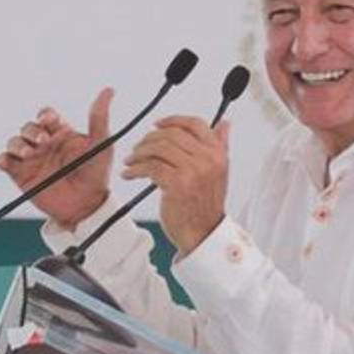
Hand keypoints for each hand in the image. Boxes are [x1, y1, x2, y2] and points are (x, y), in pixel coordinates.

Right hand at [0, 88, 113, 228]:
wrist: (85, 205)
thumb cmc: (95, 173)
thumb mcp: (100, 144)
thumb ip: (99, 118)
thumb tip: (109, 89)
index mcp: (61, 133)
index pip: (46, 116)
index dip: (45, 116)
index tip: (50, 122)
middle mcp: (44, 143)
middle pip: (28, 127)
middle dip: (32, 131)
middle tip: (43, 141)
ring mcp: (31, 159)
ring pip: (14, 142)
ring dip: (18, 144)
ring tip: (30, 154)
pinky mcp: (20, 174)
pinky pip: (5, 161)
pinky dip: (3, 159)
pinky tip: (8, 162)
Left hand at [122, 116, 229, 254]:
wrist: (203, 232)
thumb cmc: (206, 204)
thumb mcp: (219, 172)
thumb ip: (221, 146)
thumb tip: (224, 124)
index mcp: (218, 153)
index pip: (195, 124)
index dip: (172, 120)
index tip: (157, 124)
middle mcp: (208, 159)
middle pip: (172, 134)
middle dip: (149, 139)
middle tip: (138, 147)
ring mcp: (193, 171)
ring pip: (158, 148)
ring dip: (139, 153)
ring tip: (131, 161)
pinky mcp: (177, 184)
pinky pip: (150, 167)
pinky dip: (135, 169)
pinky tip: (129, 173)